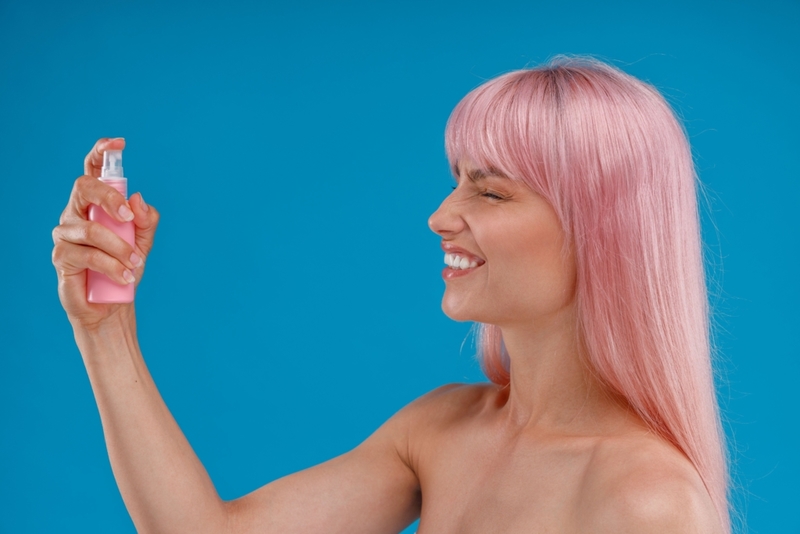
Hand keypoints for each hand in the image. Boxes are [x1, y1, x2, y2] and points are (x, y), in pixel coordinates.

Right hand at [52, 138, 159, 330]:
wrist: (111, 305)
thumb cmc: (124, 268)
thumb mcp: (143, 242)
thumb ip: (146, 220)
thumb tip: (138, 199)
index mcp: (95, 206)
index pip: (92, 172)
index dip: (100, 153)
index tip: (118, 144)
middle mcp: (75, 214)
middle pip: (84, 188)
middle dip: (109, 198)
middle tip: (130, 219)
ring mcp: (65, 234)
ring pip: (91, 229)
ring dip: (120, 248)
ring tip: (136, 264)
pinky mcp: (61, 257)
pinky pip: (88, 254)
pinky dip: (112, 266)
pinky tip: (125, 276)